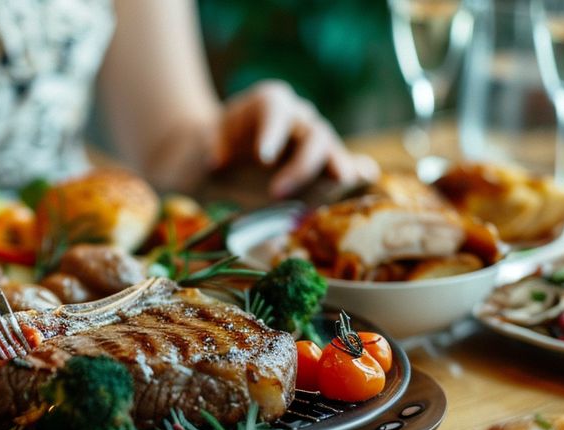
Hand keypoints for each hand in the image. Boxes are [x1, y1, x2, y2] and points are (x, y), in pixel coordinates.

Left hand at [212, 80, 378, 197]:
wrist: (213, 162)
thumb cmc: (209, 149)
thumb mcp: (200, 146)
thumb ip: (210, 148)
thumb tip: (217, 162)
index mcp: (267, 103)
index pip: (275, 108)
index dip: (273, 131)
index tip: (262, 158)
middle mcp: (297, 118)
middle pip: (313, 134)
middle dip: (301, 166)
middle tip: (277, 193)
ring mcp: (313, 142)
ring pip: (331, 151)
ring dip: (329, 173)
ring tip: (329, 191)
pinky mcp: (322, 167)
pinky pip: (346, 165)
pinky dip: (357, 170)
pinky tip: (363, 177)